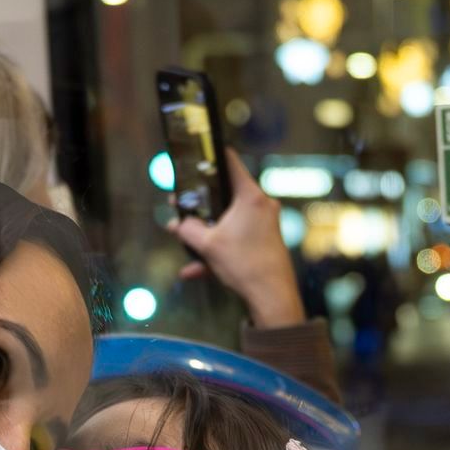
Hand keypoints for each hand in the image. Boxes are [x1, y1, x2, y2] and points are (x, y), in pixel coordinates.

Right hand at [172, 149, 306, 328]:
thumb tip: (178, 225)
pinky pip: (236, 239)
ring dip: (206, 232)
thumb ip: (188, 229)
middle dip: (201, 203)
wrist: (272, 296)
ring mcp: (265, 223)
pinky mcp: (265, 240)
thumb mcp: (207, 245)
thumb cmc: (245, 265)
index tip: (197, 152)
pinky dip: (218, 250)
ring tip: (184, 239)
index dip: (211, 156)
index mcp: (250, 196)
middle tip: (181, 205)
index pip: (229, 162)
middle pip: (226, 194)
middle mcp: (261, 205)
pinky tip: (194, 270)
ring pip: (229, 220)